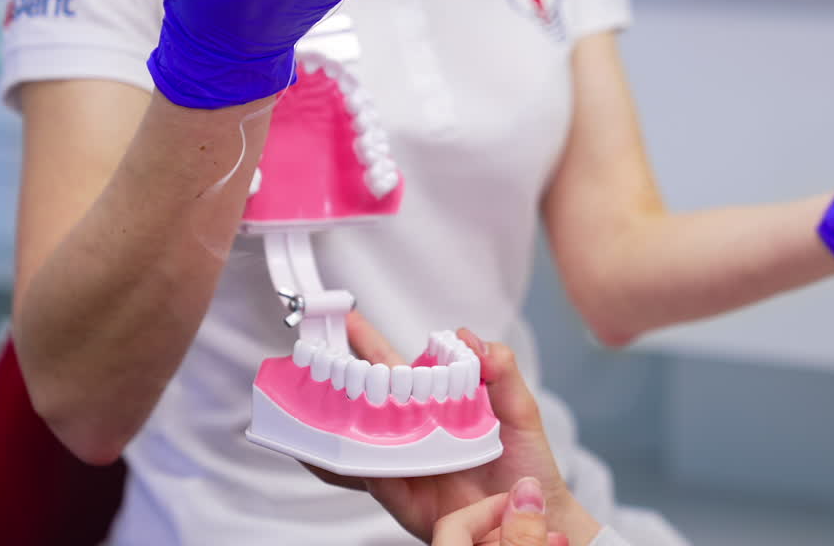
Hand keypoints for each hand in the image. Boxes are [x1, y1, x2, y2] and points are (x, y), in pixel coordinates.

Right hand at [307, 313, 600, 544]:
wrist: (536, 512)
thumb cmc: (526, 463)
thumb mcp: (517, 408)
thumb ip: (500, 371)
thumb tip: (469, 338)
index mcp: (434, 407)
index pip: (392, 370)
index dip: (367, 346)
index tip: (344, 320)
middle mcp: (411, 435)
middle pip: (362, 399)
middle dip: (332, 375)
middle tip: (305, 352)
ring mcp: (402, 465)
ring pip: (353, 439)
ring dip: (325, 420)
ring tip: (298, 400)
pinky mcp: (401, 497)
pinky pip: (365, 479)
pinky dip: (339, 466)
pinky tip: (320, 452)